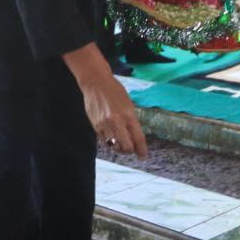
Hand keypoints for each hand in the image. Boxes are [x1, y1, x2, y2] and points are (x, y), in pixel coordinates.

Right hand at [65, 44, 147, 158]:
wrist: (96, 82)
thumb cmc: (115, 91)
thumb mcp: (128, 105)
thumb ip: (131, 122)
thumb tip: (135, 138)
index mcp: (128, 115)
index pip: (138, 138)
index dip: (142, 150)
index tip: (143, 157)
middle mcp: (117, 122)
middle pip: (126, 146)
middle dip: (130, 150)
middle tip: (132, 148)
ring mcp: (105, 125)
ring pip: (114, 146)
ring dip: (119, 148)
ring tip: (121, 144)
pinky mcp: (95, 126)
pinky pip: (104, 141)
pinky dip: (109, 142)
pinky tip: (111, 137)